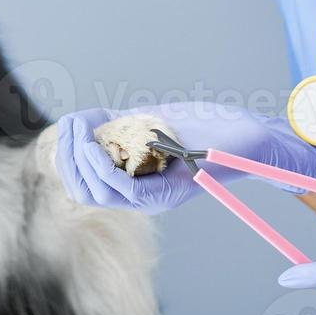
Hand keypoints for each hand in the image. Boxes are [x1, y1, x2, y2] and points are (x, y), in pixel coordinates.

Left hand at [54, 102, 315, 214]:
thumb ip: (181, 154)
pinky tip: (83, 118)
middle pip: (91, 191)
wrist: (245, 136)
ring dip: (71, 152)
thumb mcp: (211, 150)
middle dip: (74, 162)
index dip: (96, 168)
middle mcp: (142, 188)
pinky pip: (100, 153)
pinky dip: (86, 136)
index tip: (89, 142)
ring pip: (88, 177)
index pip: (112, 193)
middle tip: (73, 130)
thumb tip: (152, 155)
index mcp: (158, 196)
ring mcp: (136, 172)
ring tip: (70, 123)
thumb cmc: (234, 143)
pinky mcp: (134, 151)